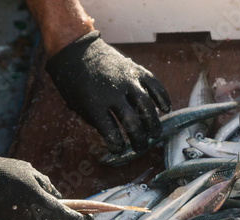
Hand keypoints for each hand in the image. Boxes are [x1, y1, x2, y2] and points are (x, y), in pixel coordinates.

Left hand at [45, 31, 171, 153]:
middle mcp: (113, 93)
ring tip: (154, 134)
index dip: (117, 146)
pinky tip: (165, 109)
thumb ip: (98, 121)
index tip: (120, 150)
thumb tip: (117, 136)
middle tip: (141, 147)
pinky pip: (154, 85)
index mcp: (94, 104)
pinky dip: (162, 98)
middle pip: (133, 122)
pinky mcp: (136, 70)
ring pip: (147, 106)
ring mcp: (127, 80)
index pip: (111, 133)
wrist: (75, 49)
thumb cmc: (74, 82)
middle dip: (139, 139)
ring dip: (153, 123)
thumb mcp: (79, 105)